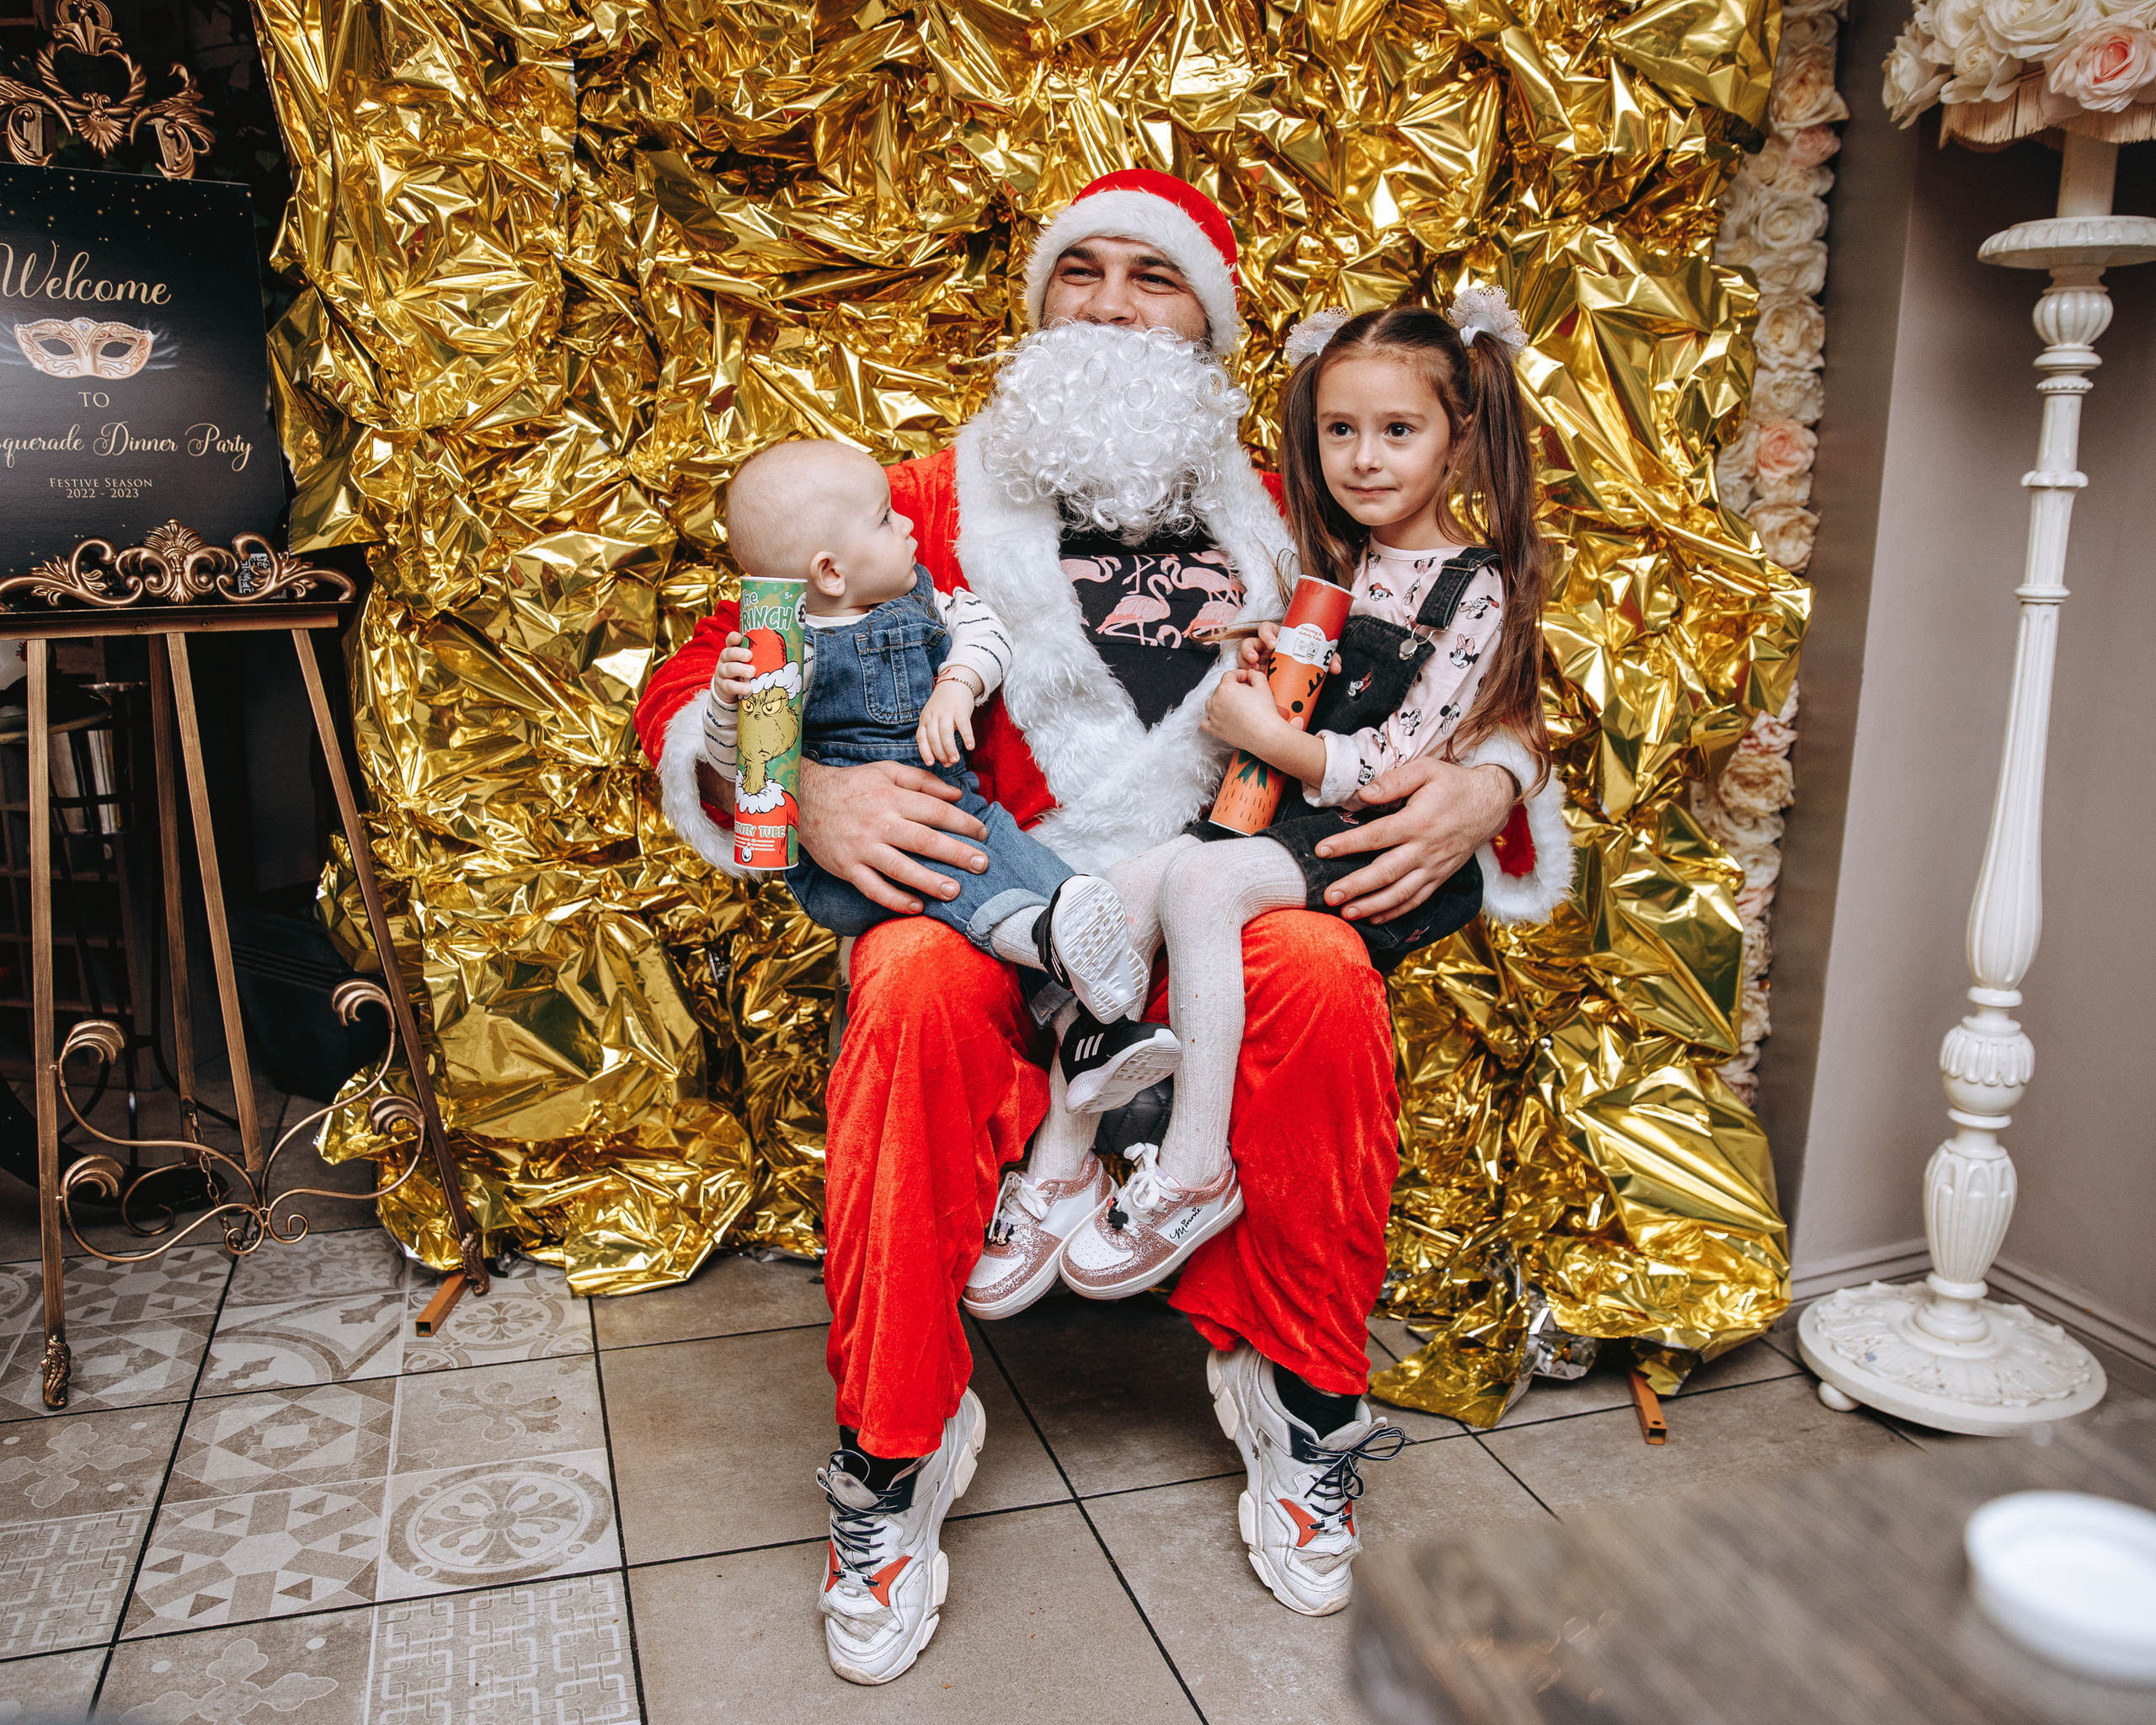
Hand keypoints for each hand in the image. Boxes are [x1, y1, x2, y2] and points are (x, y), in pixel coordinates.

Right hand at [714, 632, 754, 702]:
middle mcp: (725, 660)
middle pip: (728, 653)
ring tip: (751, 672)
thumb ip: (760, 657)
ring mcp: (722, 673)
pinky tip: (748, 689)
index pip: (730, 641)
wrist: (729, 690)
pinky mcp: (723, 686)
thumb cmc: (743, 671)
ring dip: (740, 670)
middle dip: (739, 654)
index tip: (739, 638)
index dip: (733, 638)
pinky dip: (739, 687)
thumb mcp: (749, 662)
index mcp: (732, 651)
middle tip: (750, 656)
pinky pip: (729, 686)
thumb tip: (785, 656)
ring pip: (728, 669)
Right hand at [796, 758, 990, 915]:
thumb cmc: (851, 785)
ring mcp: (862, 848)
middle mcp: (879, 823)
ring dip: (929, 881)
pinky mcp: (847, 868)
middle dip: (955, 853)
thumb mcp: (886, 771)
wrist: (803, 800)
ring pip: (900, 868)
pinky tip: (916, 906)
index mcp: (891, 798)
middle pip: (923, 840)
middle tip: (981, 864)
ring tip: (955, 891)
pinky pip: (873, 888)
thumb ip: (923, 781)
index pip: (934, 811)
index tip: (982, 833)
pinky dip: (895, 899)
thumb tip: (956, 795)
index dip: (962, 822)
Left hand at [915, 676, 978, 766]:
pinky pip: (963, 725)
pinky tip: (970, 746)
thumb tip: (943, 760)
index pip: (922, 738)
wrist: (954, 683)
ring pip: (945, 733)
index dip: (925, 752)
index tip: (930, 763)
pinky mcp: (960, 709)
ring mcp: (946, 712)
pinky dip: (967, 737)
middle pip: (934, 738)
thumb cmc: (944, 706)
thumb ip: (935, 736)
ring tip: (956, 760)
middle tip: (948, 764)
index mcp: (925, 720)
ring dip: (950, 749)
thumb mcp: (933, 718)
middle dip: (940, 754)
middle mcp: (933, 716)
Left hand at [1201, 667, 1286, 754]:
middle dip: (1233, 688)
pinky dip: (1209, 719)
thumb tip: (1250, 673)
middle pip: (1221, 689)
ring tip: (1234, 705)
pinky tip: (1220, 718)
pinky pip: (1204, 723)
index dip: (1240, 675)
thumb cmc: (1264, 712)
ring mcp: (1213, 716)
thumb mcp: (1263, 686)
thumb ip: (1255, 675)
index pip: (1229, 675)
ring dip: (1220, 702)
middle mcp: (1216, 700)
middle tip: (1247, 694)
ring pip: (1211, 703)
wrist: (1266, 734)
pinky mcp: (1214, 729)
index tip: (1248, 679)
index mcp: (1226, 688)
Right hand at [1237, 621, 1337, 676]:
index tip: (1273, 643)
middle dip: (1249, 649)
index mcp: (1279, 637)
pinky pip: (1244, 671)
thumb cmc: (1307, 661)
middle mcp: (1265, 647)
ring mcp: (1258, 659)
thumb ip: (1329, 658)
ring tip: (1252, 671)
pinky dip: (1244, 675)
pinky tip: (1251, 680)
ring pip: (1243, 655)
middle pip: (1250, 641)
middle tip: (1255, 660)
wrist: (1303, 680)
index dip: (1266, 633)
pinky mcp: (1256, 672)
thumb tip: (1335, 667)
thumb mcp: (1318, 657)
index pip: (1267, 628)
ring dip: (1244, 661)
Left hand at [1315, 758, 1516, 923]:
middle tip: (1329, 896)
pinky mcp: (1440, 877)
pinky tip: (1374, 917)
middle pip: (1385, 872)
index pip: (1376, 836)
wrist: (1490, 804)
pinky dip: (1395, 912)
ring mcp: (1434, 867)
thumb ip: (1394, 781)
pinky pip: (1416, 900)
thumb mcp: (1426, 770)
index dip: (1347, 844)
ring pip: (1400, 893)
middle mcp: (1425, 849)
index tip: (1321, 850)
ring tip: (1346, 913)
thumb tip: (1363, 794)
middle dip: (1355, 886)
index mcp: (1418, 822)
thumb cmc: (1453, 784)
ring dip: (1372, 906)